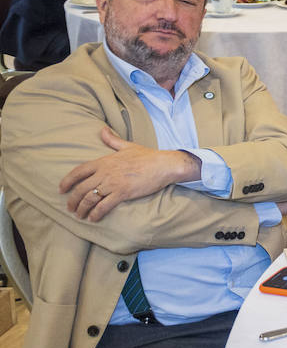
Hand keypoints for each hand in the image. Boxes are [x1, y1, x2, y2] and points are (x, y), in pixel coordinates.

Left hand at [59, 127, 198, 221]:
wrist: (164, 165)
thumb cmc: (147, 156)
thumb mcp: (127, 146)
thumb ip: (112, 140)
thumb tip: (102, 130)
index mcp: (104, 161)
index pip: (78, 171)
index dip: (67, 181)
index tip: (61, 189)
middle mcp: (105, 173)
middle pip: (81, 188)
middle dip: (72, 200)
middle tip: (70, 208)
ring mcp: (113, 183)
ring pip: (89, 198)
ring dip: (82, 209)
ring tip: (79, 215)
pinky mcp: (122, 193)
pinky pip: (104, 206)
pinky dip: (96, 213)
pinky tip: (93, 218)